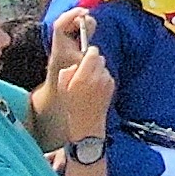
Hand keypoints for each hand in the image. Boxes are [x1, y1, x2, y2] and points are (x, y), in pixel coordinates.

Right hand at [47, 11, 116, 127]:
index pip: (92, 52)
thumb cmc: (72, 105)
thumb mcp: (63, 88)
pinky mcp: (112, 85)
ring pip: (104, 66)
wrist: (87, 123)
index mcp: (83, 76)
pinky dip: (102, 77)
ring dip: (98, 69)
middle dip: (92, 61)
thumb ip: (68, 71)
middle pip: (99, 57)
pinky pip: (107, 74)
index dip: (88, 52)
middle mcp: (97, 76)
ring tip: (90, 82)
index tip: (84, 56)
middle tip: (85, 70)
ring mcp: (106, 81)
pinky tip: (96, 88)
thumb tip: (76, 63)